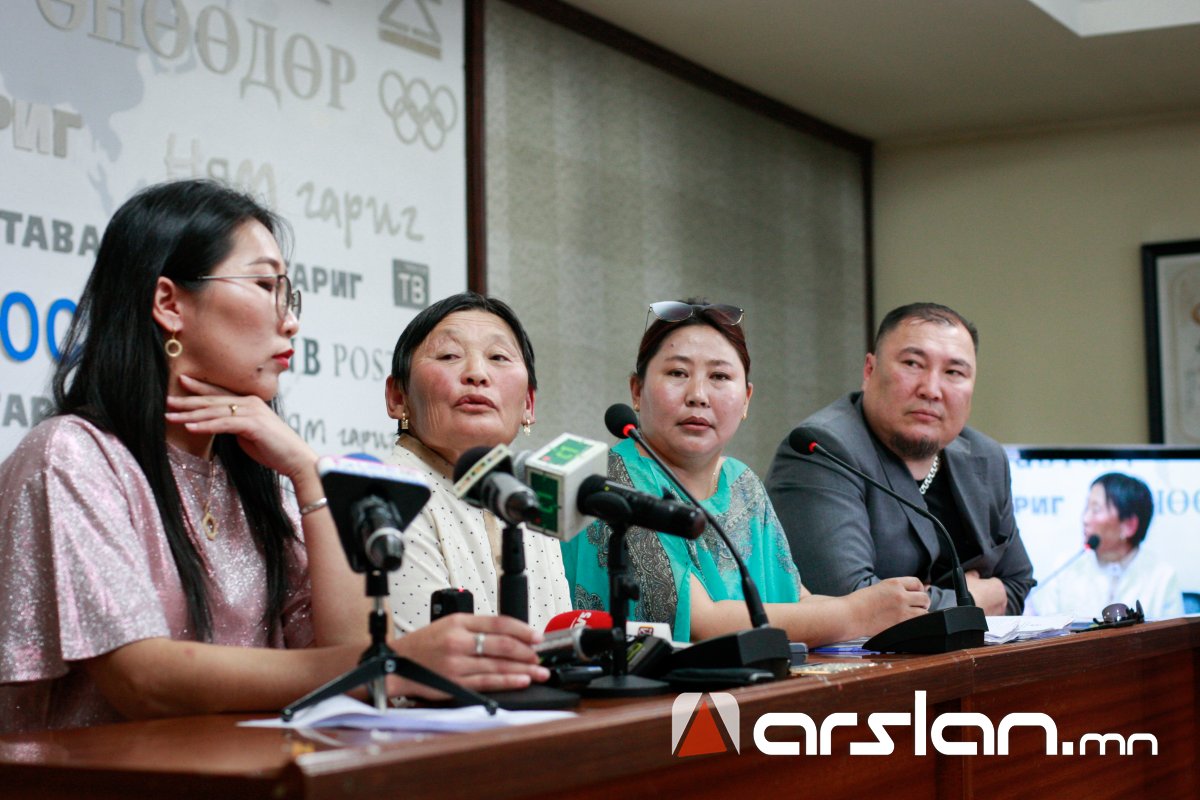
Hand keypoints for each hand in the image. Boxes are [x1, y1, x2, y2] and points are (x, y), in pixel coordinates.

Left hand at [165, 374, 315, 481]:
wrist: (296, 458)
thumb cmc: (274, 449)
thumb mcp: (250, 434)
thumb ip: (235, 426)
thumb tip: (218, 426)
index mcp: (250, 402)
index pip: (219, 394)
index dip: (199, 388)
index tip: (181, 382)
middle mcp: (250, 402)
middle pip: (212, 400)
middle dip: (188, 401)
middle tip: (167, 401)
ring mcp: (252, 412)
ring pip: (214, 411)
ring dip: (190, 414)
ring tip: (171, 416)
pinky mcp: (253, 424)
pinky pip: (223, 424)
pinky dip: (205, 426)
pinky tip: (189, 427)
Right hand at [388, 614, 548, 696]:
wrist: (395, 664)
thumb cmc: (422, 645)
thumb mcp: (447, 624)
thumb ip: (475, 627)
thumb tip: (508, 634)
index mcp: (458, 622)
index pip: (498, 622)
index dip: (522, 629)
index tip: (537, 636)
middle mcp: (458, 641)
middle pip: (502, 644)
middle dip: (527, 651)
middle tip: (541, 655)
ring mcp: (456, 663)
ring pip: (498, 665)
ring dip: (523, 669)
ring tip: (539, 671)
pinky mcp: (455, 683)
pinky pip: (487, 682)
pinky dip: (508, 681)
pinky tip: (522, 681)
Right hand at [848, 576, 930, 636]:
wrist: (849, 615)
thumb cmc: (861, 602)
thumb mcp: (880, 588)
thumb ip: (898, 589)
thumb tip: (924, 588)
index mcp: (894, 583)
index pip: (917, 583)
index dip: (918, 590)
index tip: (914, 596)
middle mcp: (900, 595)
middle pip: (924, 598)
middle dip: (922, 603)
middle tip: (915, 608)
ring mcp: (901, 610)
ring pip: (924, 612)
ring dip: (920, 614)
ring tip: (910, 617)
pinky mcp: (900, 624)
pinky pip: (917, 624)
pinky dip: (915, 624)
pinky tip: (906, 624)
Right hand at [965, 570, 1007, 614]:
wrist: (966, 611)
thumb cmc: (968, 593)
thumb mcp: (967, 577)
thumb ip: (973, 574)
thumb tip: (975, 573)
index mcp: (998, 585)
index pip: (993, 581)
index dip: (984, 583)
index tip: (977, 586)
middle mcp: (1003, 598)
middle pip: (996, 594)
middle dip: (988, 595)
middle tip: (976, 595)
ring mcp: (1000, 610)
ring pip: (995, 605)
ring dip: (988, 605)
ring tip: (976, 605)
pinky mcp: (996, 620)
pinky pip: (992, 614)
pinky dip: (987, 613)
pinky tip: (977, 612)